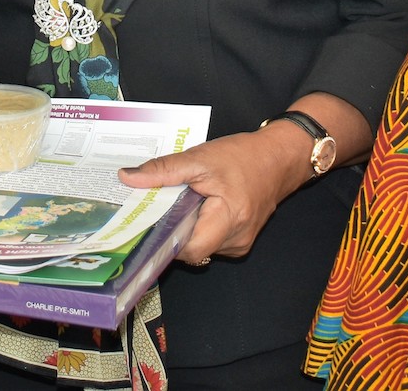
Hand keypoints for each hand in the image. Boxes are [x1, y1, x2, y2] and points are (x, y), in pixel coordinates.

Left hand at [116, 127, 313, 264]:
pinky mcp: (240, 241)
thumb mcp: (201, 157)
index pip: (189, 249)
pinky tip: (200, 207)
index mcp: (229, 219)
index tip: (150, 223)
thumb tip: (127, 177)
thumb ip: (164, 170)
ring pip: (201, 246)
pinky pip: (211, 241)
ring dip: (188, 228)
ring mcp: (240, 244)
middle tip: (162, 208)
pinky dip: (201, 227)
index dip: (167, 239)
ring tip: (184, 202)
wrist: (280, 158)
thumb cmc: (243, 156)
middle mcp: (236, 240)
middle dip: (175, 231)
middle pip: (192, 250)